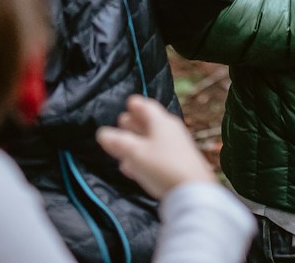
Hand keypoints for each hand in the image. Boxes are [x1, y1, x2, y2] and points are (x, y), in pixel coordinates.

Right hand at [95, 96, 215, 198]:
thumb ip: (118, 142)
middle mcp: (170, 131)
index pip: (146, 107)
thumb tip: (102, 133)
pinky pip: (156, 156)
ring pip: (152, 141)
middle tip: (121, 123)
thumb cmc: (162, 166)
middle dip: (133, 123)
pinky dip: (143, 157)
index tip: (128, 103)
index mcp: (161, 122)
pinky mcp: (177, 165)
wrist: (192, 190)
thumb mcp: (135, 153)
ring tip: (121, 147)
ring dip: (136, 142)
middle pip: (149, 123)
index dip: (135, 105)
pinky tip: (131, 168)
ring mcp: (175, 148)